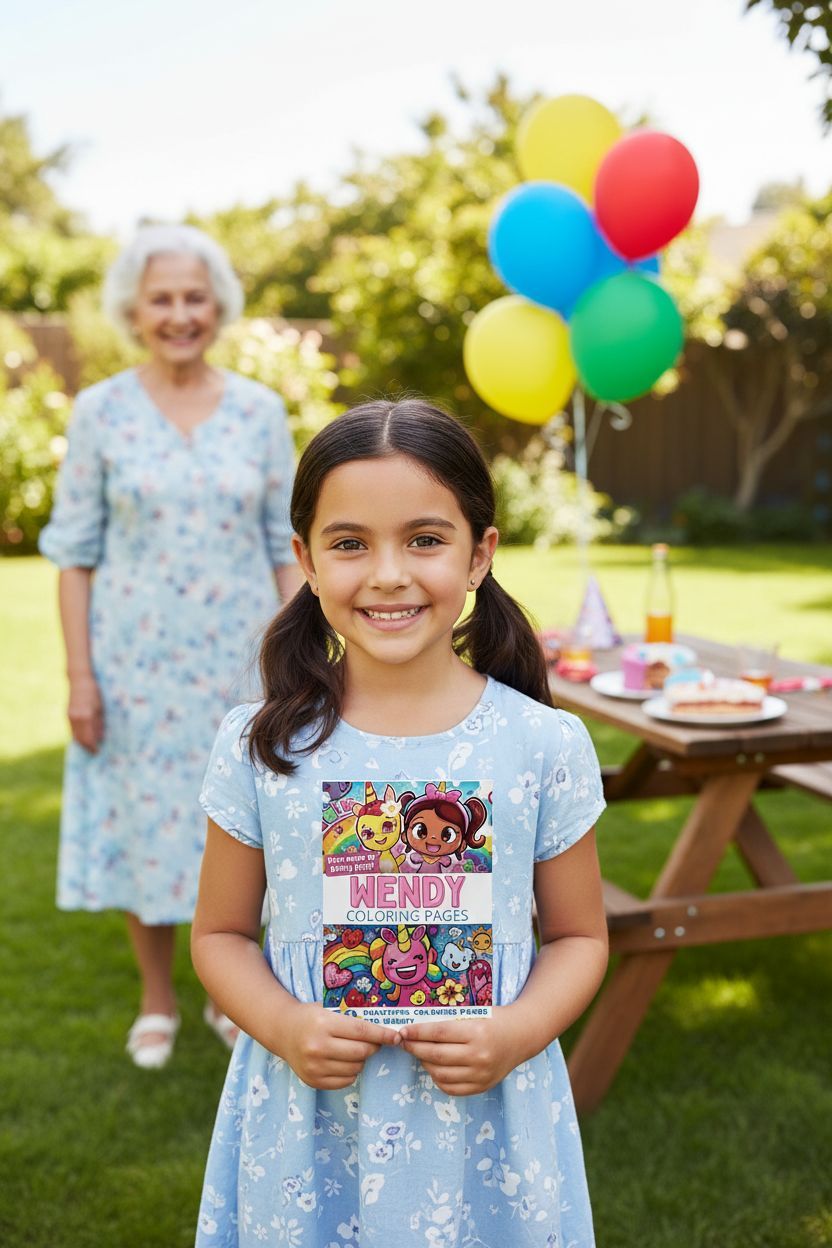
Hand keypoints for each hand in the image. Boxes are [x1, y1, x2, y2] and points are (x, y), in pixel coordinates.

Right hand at [67, 674, 103, 752]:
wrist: (80, 680)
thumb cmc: (95, 692)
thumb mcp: (101, 708)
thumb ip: (99, 723)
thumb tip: (101, 737)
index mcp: (86, 716)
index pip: (88, 738)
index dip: (93, 747)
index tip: (98, 752)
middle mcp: (76, 718)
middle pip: (80, 739)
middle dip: (87, 747)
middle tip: (94, 752)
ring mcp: (70, 716)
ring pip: (75, 735)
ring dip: (82, 742)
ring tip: (90, 746)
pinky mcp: (67, 714)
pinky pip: (72, 729)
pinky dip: (78, 735)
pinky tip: (85, 736)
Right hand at [281, 1003, 400, 1089]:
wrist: (282, 1031)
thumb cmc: (311, 1017)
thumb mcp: (329, 1010)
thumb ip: (353, 1020)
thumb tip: (385, 1031)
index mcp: (323, 1025)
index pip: (362, 1031)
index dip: (382, 1034)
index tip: (396, 1036)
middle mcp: (318, 1047)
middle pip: (361, 1052)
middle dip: (374, 1047)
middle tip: (374, 1042)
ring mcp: (314, 1067)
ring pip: (356, 1068)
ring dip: (362, 1060)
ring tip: (354, 1050)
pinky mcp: (313, 1081)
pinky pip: (345, 1081)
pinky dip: (351, 1071)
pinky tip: (343, 1061)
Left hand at [399, 1009, 525, 1096]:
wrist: (521, 1036)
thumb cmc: (494, 1020)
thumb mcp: (474, 1014)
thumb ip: (448, 1023)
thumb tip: (416, 1029)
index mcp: (477, 1032)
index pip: (438, 1033)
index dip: (417, 1032)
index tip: (403, 1031)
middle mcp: (479, 1056)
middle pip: (436, 1055)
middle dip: (415, 1048)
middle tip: (404, 1042)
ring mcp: (481, 1074)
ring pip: (440, 1074)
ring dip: (424, 1063)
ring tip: (420, 1053)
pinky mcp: (482, 1086)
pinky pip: (451, 1088)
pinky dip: (438, 1078)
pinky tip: (435, 1067)